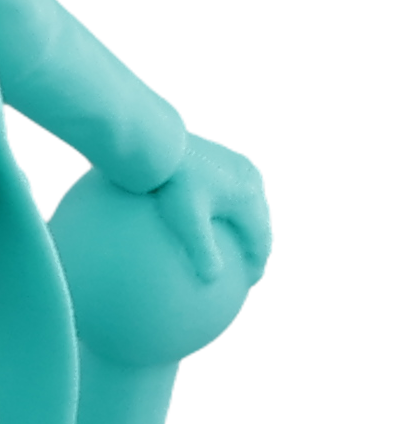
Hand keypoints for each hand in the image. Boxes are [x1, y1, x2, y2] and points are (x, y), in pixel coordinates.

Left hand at [149, 134, 272, 285]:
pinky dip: (235, 207)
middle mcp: (251, 181)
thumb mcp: (187, 222)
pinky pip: (237, 188)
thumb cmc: (173, 183)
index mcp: (248, 199)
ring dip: (249, 225)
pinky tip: (219, 212)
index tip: (251, 281)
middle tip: (251, 265)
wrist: (162, 142)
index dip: (258, 263)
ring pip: (253, 203)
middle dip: (258, 244)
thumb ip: (202, 250)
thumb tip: (211, 279)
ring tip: (241, 240)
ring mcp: (241, 166)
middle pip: (262, 221)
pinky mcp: (227, 157)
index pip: (260, 239)